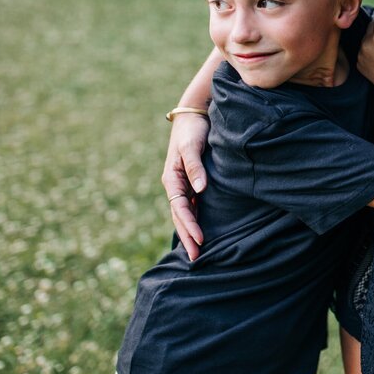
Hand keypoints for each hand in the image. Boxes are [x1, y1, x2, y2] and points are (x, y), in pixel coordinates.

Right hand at [161, 112, 209, 260]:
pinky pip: (191, 205)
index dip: (189, 225)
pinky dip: (195, 219)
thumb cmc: (193, 129)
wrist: (194, 114)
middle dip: (187, 237)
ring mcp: (182, 184)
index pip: (180, 208)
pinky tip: (201, 231)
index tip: (200, 241)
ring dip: (190, 231)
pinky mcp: (191, 181)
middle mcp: (175, 184)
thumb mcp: (192, 145)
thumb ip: (195, 166)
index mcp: (171, 178)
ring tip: (198, 251)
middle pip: (180, 216)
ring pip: (185, 213)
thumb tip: (200, 189)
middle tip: (196, 259)